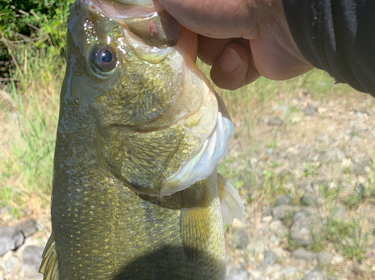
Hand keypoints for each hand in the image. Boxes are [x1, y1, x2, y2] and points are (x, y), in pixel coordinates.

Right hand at [159, 0, 312, 89]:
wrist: (282, 17)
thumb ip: (157, 3)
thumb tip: (141, 9)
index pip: (176, 12)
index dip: (166, 23)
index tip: (160, 31)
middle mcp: (224, 9)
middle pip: (189, 36)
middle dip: (188, 42)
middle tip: (188, 43)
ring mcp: (240, 31)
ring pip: (208, 57)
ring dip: (215, 55)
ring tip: (231, 44)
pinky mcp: (255, 59)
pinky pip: (229, 75)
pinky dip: (233, 70)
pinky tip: (243, 57)